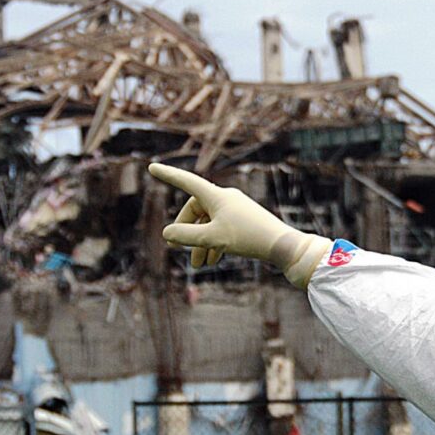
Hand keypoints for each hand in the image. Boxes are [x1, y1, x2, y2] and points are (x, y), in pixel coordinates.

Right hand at [148, 163, 331, 288]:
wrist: (282, 245)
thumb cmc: (247, 238)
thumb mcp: (212, 239)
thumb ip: (186, 237)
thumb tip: (167, 233)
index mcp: (216, 196)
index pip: (186, 182)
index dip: (168, 175)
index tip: (152, 168)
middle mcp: (226, 198)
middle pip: (196, 210)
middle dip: (187, 231)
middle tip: (177, 249)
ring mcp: (236, 209)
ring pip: (209, 223)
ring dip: (201, 243)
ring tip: (199, 266)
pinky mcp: (245, 220)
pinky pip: (222, 228)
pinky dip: (214, 243)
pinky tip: (213, 261)